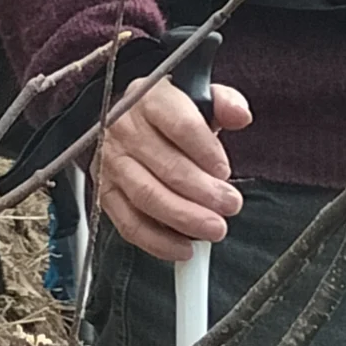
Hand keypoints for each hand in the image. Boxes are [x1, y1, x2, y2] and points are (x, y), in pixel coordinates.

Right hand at [94, 74, 252, 262]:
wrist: (125, 120)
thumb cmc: (167, 113)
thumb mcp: (196, 98)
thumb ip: (224, 103)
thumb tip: (240, 115)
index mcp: (150, 98)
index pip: (180, 125)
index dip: (206, 151)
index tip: (225, 171)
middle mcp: (125, 128)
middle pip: (166, 165)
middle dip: (204, 192)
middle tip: (230, 205)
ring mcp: (112, 161)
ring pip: (147, 196)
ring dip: (184, 218)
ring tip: (215, 229)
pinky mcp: (106, 191)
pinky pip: (129, 223)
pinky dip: (158, 241)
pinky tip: (184, 248)